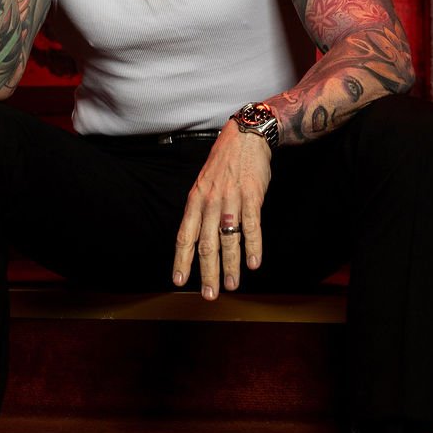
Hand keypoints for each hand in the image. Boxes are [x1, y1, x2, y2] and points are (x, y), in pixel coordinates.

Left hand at [172, 121, 269, 299]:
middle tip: (209, 295)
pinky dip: (253, 246)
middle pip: (207, 244)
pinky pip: (252, 225)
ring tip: (232, 285)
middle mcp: (210, 202)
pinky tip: (254, 262)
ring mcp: (231, 199)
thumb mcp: (203, 185)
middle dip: (207, 272)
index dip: (182, 260)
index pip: (185, 236)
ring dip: (230, 265)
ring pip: (228, 239)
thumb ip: (200, 212)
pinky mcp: (252, 195)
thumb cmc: (223, 165)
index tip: (178, 281)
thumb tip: (196, 240)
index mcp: (195, 201)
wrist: (244, 138)